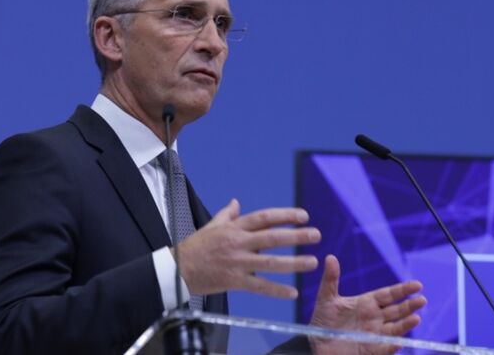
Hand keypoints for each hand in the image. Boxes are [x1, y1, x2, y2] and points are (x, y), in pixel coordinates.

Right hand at [175, 199, 320, 297]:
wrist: (178, 269)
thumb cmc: (196, 246)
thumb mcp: (212, 225)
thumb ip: (228, 214)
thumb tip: (237, 202)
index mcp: (234, 227)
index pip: (264, 218)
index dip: (285, 216)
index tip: (303, 216)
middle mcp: (238, 243)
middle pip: (272, 238)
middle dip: (296, 236)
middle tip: (315, 235)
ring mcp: (237, 263)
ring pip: (270, 262)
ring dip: (293, 263)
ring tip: (312, 262)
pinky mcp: (234, 281)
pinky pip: (259, 286)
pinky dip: (276, 290)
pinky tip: (293, 292)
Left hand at [309, 255, 426, 354]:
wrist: (316, 344)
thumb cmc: (323, 321)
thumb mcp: (326, 299)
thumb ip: (330, 279)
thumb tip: (330, 257)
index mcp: (367, 303)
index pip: (389, 295)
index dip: (403, 290)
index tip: (417, 285)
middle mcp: (375, 318)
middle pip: (397, 310)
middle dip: (409, 306)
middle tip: (422, 300)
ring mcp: (374, 334)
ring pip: (395, 328)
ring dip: (405, 324)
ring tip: (416, 318)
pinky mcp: (371, 349)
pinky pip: (384, 348)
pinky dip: (391, 345)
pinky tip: (398, 342)